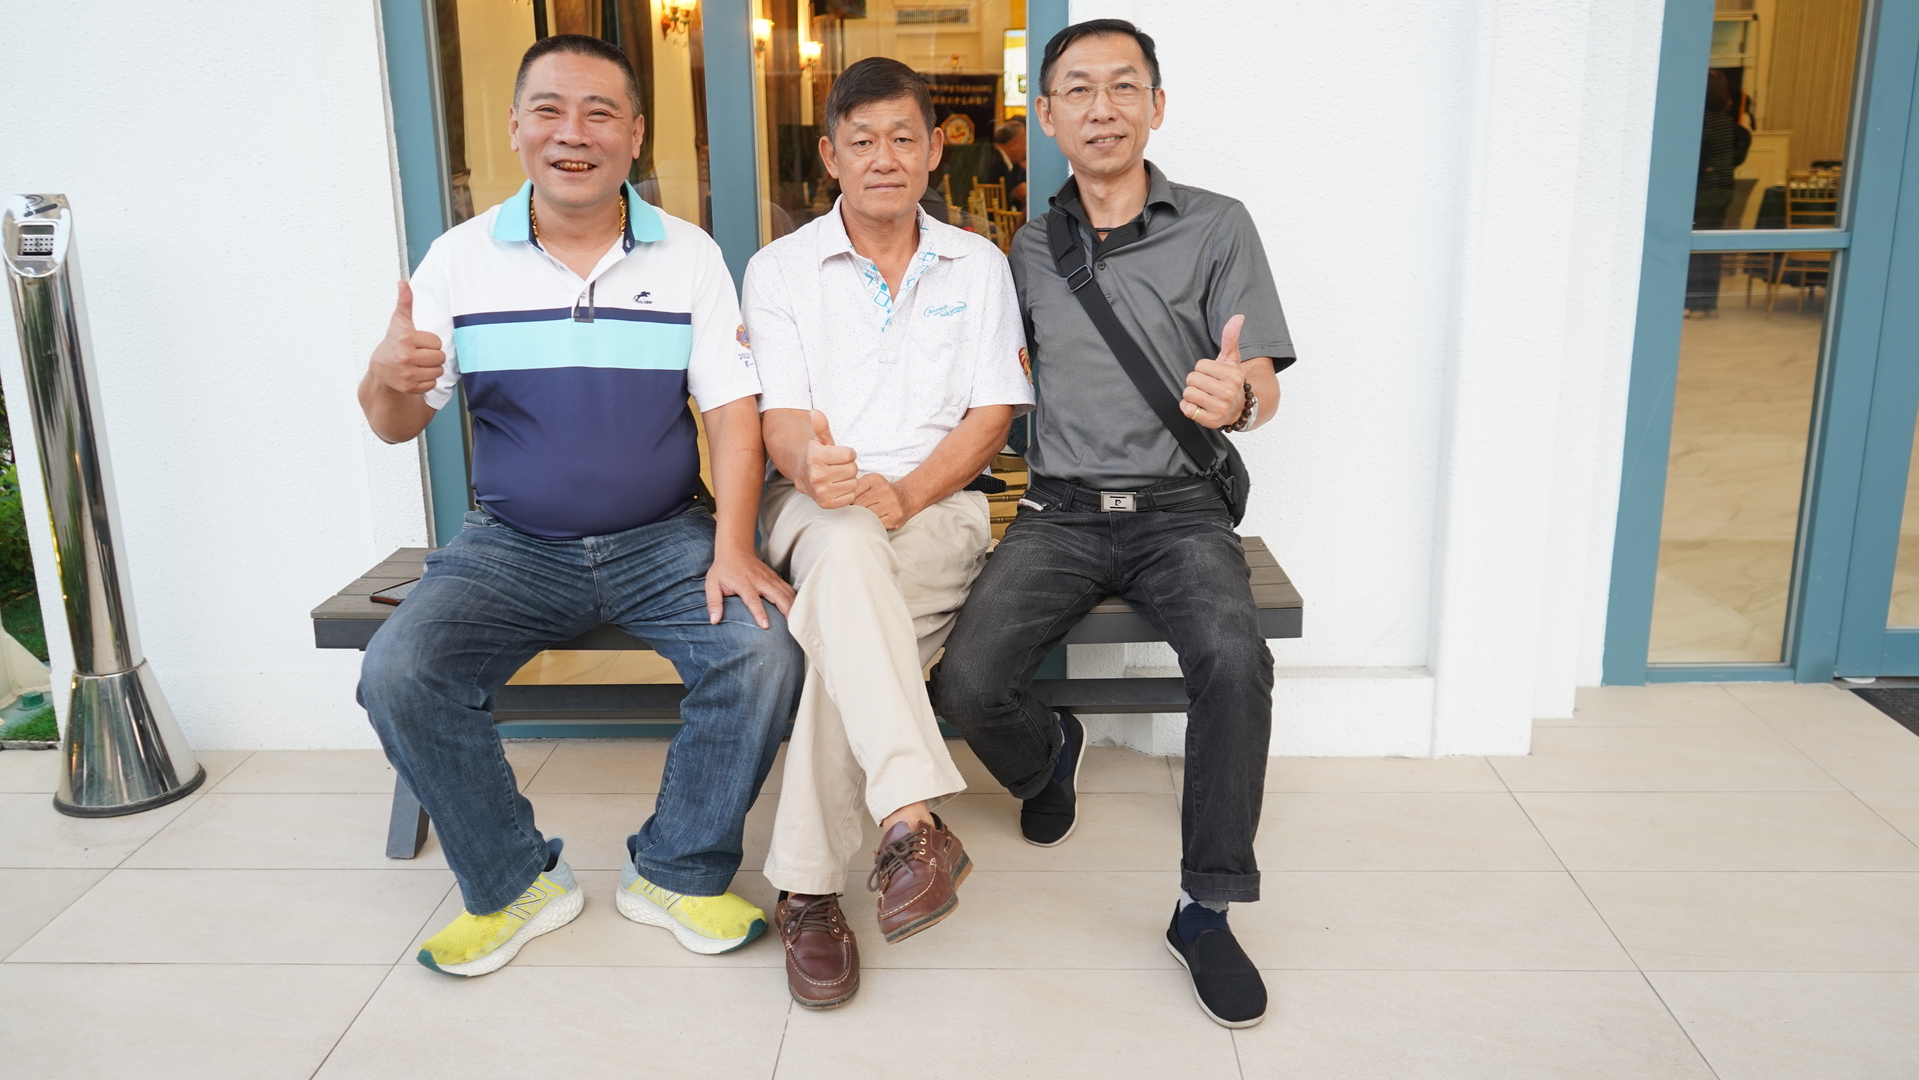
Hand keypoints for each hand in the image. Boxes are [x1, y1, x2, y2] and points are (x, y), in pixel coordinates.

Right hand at [370, 281, 445, 396]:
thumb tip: (403, 282)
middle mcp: (405, 357)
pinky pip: (432, 384)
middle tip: (420, 354)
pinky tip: (415, 375)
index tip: (418, 343)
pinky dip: (426, 381)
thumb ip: (405, 302)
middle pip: (440, 358)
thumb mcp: (399, 321)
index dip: (430, 342)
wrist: (380, 369)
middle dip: (433, 356)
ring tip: (418, 364)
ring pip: (438, 371)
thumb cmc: (393, 343)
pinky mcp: (409, 387)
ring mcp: (406, 374)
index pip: (437, 342)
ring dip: (431, 369)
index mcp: (405, 339)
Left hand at [703, 546, 795, 628]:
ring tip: (797, 620)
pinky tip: (797, 608)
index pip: (753, 600)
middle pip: (777, 595)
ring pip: (785, 591)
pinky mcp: (774, 576)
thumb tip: (714, 621)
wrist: (735, 550)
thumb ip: (713, 603)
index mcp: (744, 583)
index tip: (766, 625)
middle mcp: (759, 580)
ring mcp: (769, 577)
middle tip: (790, 625)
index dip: (759, 613)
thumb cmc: (722, 570)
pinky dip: (794, 597)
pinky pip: (787, 588)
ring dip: (792, 605)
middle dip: (785, 609)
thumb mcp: (712, 585)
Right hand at [803, 409, 858, 508]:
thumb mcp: (819, 439)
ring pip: (853, 483)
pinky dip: (847, 491)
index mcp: (815, 458)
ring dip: (848, 479)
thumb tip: (815, 412)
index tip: (838, 454)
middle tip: (837, 466)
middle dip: (848, 466)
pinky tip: (836, 486)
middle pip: (853, 469)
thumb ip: (821, 426)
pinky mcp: (826, 504)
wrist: (802, 474)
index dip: (847, 453)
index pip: (850, 454)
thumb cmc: (816, 455)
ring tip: (836, 476)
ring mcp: (821, 492)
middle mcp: (817, 476)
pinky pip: (851, 496)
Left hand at [853, 473, 916, 529]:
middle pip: (860, 506)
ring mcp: (891, 505)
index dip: (850, 502)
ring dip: (864, 518)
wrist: (907, 497)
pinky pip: (877, 524)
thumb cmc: (884, 490)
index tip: (850, 505)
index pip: (854, 493)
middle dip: (856, 510)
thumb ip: (857, 487)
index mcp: (875, 480)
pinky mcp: (894, 518)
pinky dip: (873, 524)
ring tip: (865, 516)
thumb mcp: (871, 481)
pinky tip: (874, 520)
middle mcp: (885, 491)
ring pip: (868, 516)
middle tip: (856, 512)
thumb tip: (841, 499)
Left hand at [1181, 313, 1245, 429]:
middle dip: (1196, 382)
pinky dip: (1189, 408)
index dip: (1203, 369)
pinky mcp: (1211, 421)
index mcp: (1233, 376)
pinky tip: (1200, 407)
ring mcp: (1221, 408)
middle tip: (1207, 387)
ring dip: (1192, 395)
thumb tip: (1238, 317)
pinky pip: (1187, 410)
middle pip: (1192, 379)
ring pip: (1188, 394)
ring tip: (1204, 397)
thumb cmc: (1230, 381)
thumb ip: (1230, 338)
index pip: (1199, 365)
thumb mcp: (1231, 359)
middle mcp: (1229, 393)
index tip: (1212, 375)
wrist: (1239, 409)